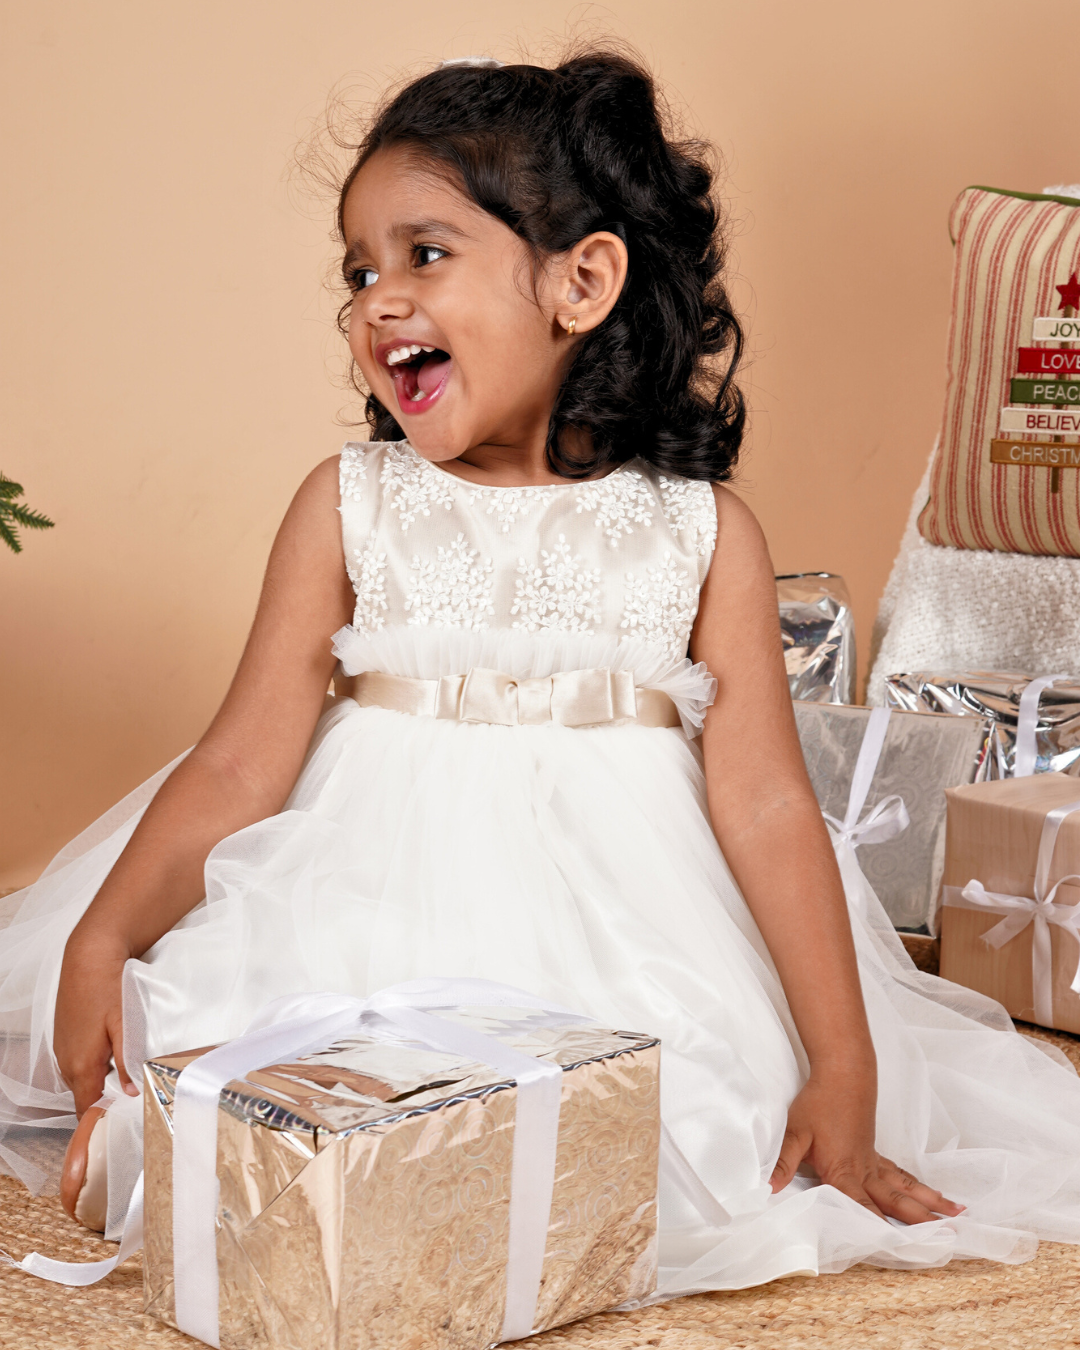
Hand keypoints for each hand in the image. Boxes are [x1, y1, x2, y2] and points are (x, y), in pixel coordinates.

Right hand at [53, 927, 137, 1117]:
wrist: (88, 958)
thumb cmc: (107, 989)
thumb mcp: (124, 1025)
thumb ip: (127, 1062)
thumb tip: (130, 1093)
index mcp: (81, 1065)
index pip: (87, 1110)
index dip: (103, 1120)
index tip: (124, 1124)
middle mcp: (67, 1063)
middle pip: (84, 1097)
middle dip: (104, 1104)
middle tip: (132, 1104)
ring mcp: (63, 1051)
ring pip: (82, 1081)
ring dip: (100, 1084)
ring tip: (125, 1080)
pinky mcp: (65, 1039)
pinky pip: (78, 1064)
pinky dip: (93, 1067)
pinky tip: (111, 1054)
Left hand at [769, 1062, 964, 1223]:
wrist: (842, 1073)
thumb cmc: (818, 1103)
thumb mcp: (795, 1132)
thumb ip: (783, 1161)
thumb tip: (768, 1186)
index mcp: (843, 1171)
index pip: (860, 1208)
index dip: (876, 1230)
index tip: (897, 1251)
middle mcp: (864, 1171)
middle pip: (893, 1202)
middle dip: (918, 1222)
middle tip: (948, 1238)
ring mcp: (873, 1161)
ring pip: (904, 1187)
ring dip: (929, 1204)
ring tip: (956, 1217)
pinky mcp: (876, 1151)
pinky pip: (900, 1174)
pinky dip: (917, 1186)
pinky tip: (935, 1194)